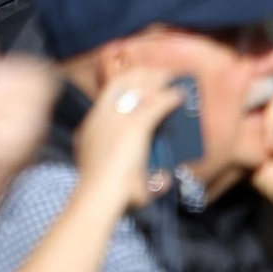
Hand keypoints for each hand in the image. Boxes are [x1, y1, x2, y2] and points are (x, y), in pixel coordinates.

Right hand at [73, 69, 185, 212]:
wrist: (98, 197)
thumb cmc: (106, 195)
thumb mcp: (117, 180)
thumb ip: (142, 178)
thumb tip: (165, 178)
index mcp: (92, 127)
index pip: (108, 96)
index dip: (126, 87)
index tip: (140, 86)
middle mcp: (101, 117)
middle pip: (120, 83)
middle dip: (139, 75)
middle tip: (157, 74)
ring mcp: (116, 119)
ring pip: (137, 87)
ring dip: (155, 80)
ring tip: (169, 77)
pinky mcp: (134, 126)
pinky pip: (156, 105)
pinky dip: (169, 99)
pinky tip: (180, 96)